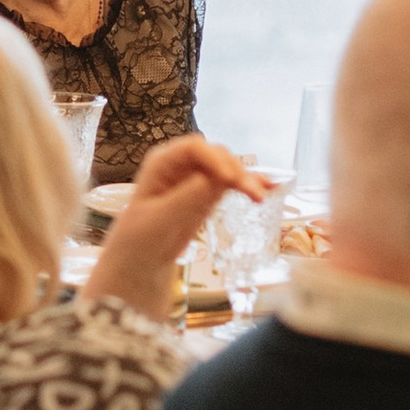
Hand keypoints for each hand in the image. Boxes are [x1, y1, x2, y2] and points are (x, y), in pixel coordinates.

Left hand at [84, 134, 272, 316]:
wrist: (140, 261)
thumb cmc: (140, 239)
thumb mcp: (161, 220)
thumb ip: (186, 198)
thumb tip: (214, 178)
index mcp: (162, 162)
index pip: (193, 148)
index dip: (214, 159)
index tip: (229, 179)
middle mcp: (181, 164)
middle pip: (215, 156)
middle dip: (235, 170)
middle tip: (252, 193)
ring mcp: (196, 178)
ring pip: (228, 169)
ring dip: (246, 178)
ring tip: (261, 195)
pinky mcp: (208, 194)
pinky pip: (231, 185)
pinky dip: (248, 186)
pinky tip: (268, 188)